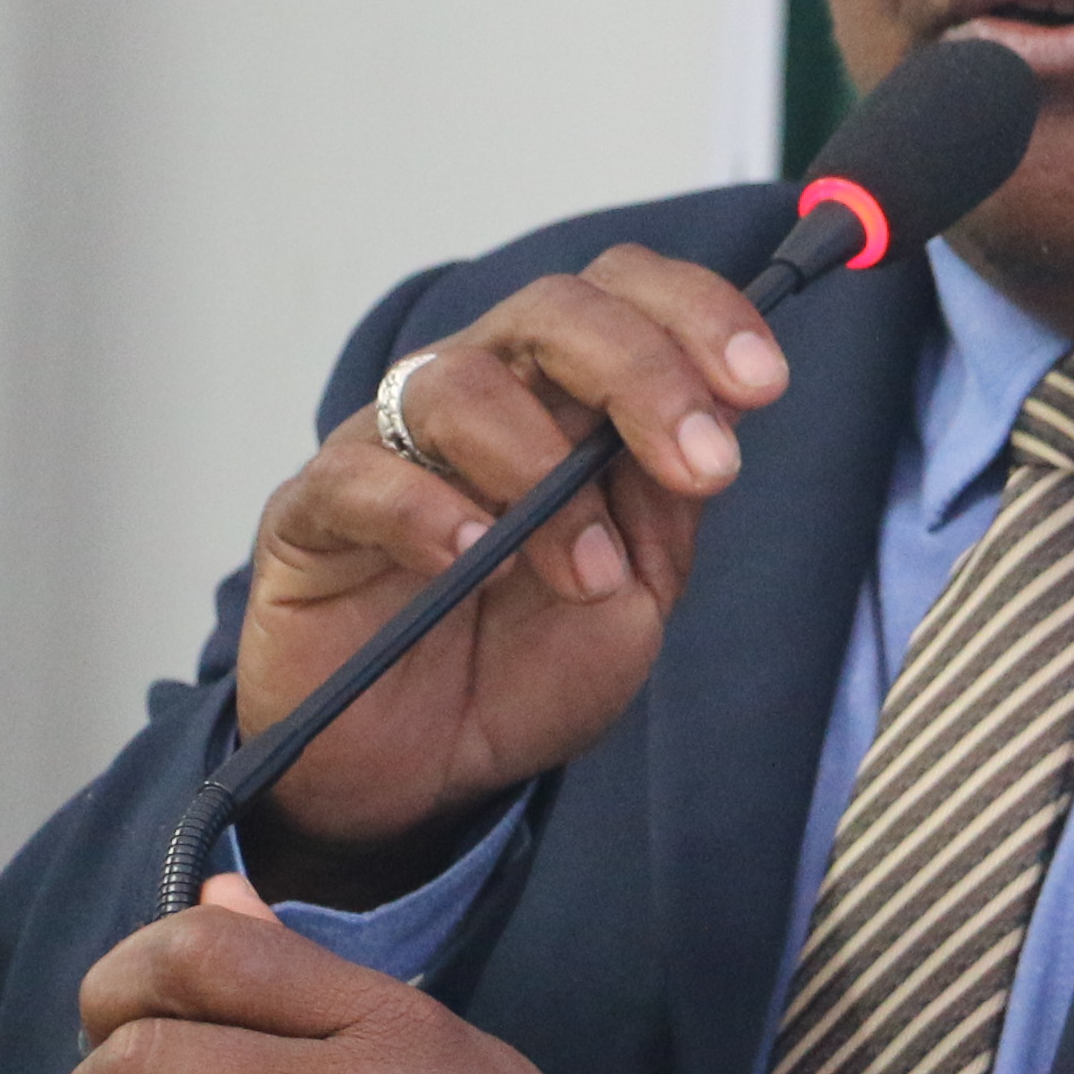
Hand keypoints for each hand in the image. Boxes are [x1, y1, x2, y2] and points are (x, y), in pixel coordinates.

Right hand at [236, 250, 786, 893]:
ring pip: (455, 383)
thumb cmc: (521, 665)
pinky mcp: (311, 514)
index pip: (624, 296)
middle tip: (704, 467)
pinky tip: (471, 558)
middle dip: (643, 372)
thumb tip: (711, 418)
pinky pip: (359, 476)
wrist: (422, 778)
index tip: (762, 384)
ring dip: (542, 468)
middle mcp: (476, 396)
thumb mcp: (635, 592)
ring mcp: (386, 446)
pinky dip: (424, 509)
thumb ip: (665, 504)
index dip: (697, 314)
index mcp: (561, 397)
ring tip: (587, 574)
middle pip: (550, 311)